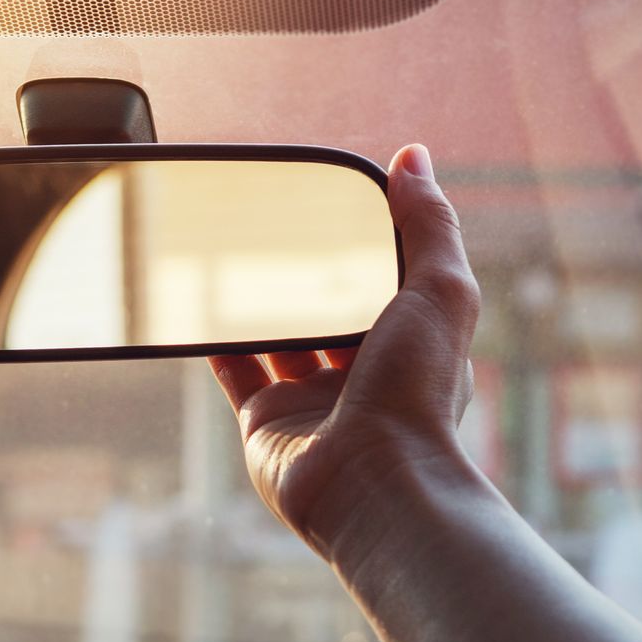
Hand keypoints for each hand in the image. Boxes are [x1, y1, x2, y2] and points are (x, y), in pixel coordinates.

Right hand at [209, 144, 482, 563]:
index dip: (363, 249)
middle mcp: (362, 376)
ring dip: (259, 308)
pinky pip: (237, 375)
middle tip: (276, 233)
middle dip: (307, 280)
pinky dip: (218, 343)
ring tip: (232, 262)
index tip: (337, 209)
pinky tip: (201, 310)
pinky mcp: (266, 425)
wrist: (372, 485)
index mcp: (410, 345)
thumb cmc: (416, 393)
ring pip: (280, 344)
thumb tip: (415, 156)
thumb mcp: (440, 292)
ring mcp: (313, 403)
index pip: (385, 284)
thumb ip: (429, 225)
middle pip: (329, 315)